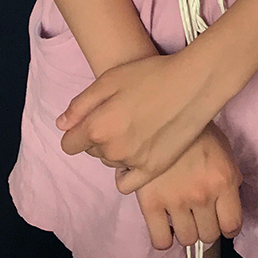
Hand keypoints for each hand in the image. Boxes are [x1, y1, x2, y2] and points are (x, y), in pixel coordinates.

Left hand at [58, 52, 211, 191]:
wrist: (194, 83)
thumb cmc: (152, 74)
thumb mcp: (110, 79)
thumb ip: (81, 105)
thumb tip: (63, 126)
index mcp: (98, 127)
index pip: (69, 144)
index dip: (78, 131)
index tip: (94, 120)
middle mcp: (112, 150)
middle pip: (92, 152)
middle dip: (101, 138)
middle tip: (123, 116)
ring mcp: (134, 162)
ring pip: (112, 162)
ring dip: (117, 149)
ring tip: (138, 127)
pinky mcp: (154, 169)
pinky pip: (127, 183)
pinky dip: (128, 170)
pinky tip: (139, 153)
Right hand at [135, 123, 243, 251]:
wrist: (162, 116)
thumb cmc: (197, 133)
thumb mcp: (224, 151)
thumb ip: (230, 177)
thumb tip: (231, 199)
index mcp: (224, 181)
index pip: (232, 225)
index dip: (228, 227)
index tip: (222, 223)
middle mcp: (202, 196)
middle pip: (209, 235)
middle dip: (206, 228)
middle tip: (199, 217)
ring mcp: (176, 201)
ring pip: (187, 240)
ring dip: (187, 232)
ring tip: (182, 219)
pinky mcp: (151, 204)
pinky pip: (161, 240)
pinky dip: (164, 239)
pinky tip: (165, 226)